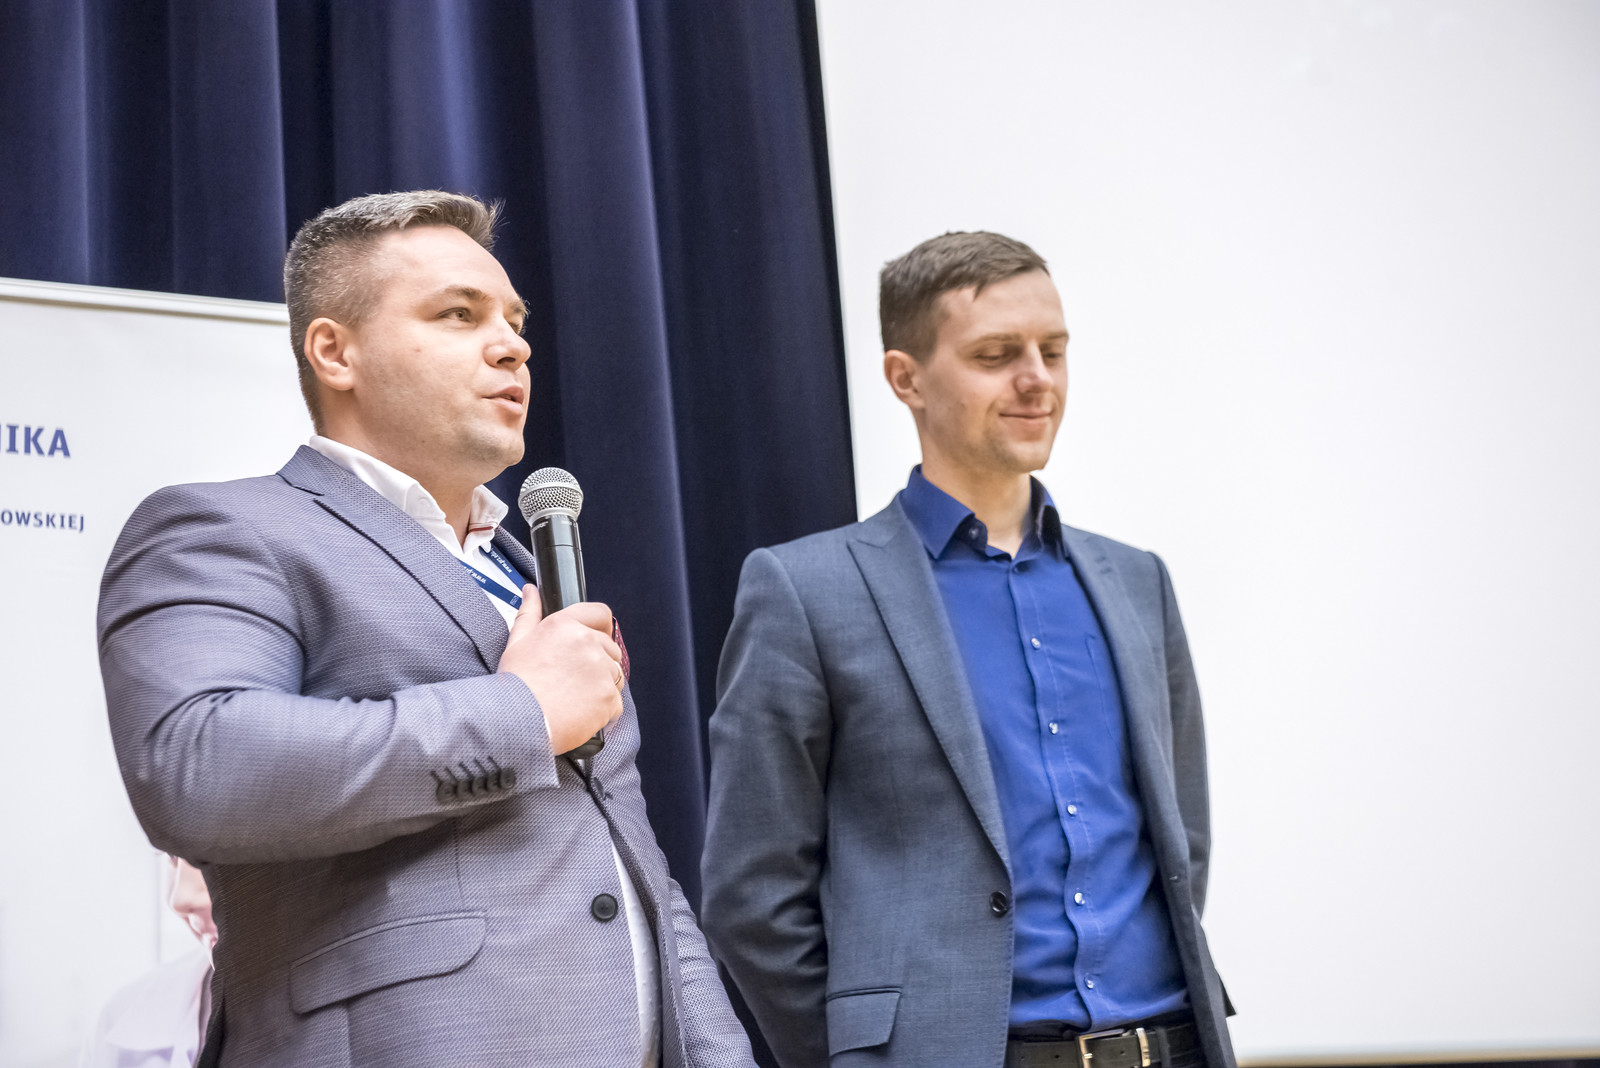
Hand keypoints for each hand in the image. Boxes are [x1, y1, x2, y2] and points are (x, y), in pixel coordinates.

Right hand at [498, 587, 623, 754]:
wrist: (517, 723)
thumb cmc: (515, 685)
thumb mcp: (517, 643)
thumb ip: (529, 613)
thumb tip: (530, 591)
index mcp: (565, 626)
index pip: (600, 613)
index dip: (601, 626)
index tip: (597, 638)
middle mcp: (587, 643)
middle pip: (610, 648)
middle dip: (598, 662)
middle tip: (573, 680)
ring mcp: (601, 670)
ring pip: (615, 675)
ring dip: (601, 686)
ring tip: (573, 699)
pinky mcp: (609, 697)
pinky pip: (616, 703)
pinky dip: (603, 711)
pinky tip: (580, 714)